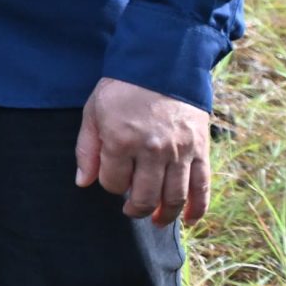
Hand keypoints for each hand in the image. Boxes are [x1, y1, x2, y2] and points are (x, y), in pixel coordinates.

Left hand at [76, 77, 211, 224]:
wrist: (162, 64)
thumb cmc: (122, 89)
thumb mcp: (93, 113)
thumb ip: (87, 150)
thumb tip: (83, 182)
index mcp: (121, 140)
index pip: (113, 183)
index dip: (110, 185)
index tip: (112, 177)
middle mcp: (152, 150)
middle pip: (145, 197)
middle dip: (136, 209)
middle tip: (132, 210)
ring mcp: (179, 152)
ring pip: (174, 198)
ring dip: (165, 215)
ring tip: (157, 220)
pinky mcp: (200, 150)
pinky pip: (202, 187)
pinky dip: (197, 209)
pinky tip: (189, 220)